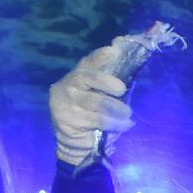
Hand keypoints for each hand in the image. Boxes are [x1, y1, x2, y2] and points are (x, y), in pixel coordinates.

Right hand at [49, 46, 133, 165]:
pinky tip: (124, 125)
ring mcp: (65, 104)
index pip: (87, 63)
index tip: (113, 50)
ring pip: (95, 102)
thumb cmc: (92, 115)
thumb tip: (119, 49)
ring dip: (116, 108)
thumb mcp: (100, 96)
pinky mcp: (68, 121)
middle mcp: (67, 87)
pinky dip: (115, 124)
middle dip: (107, 82)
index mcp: (76, 77)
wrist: (74, 143)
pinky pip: (97, 120)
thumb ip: (108, 79)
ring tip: (127, 114)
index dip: (100, 57)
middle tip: (122, 90)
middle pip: (87, 78)